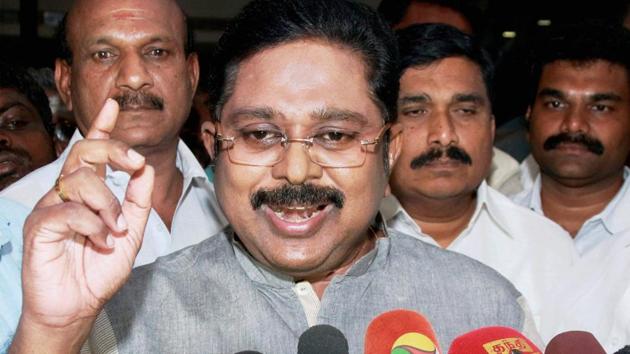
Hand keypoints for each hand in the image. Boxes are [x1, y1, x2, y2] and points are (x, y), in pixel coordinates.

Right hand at [12, 99, 153, 351]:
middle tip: (135, 164)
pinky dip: (92, 224)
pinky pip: (67, 210)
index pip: (92, 152)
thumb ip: (138, 200)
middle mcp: (67, 193)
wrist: (79, 305)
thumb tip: (146, 168)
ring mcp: (51, 207)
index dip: (102, 127)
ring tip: (115, 229)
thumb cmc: (100, 269)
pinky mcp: (38, 225)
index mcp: (89, 192)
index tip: (114, 104)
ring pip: (80, 180)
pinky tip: (100, 240)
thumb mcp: (131, 232)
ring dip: (107, 203)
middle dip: (114, 150)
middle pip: (84, 152)